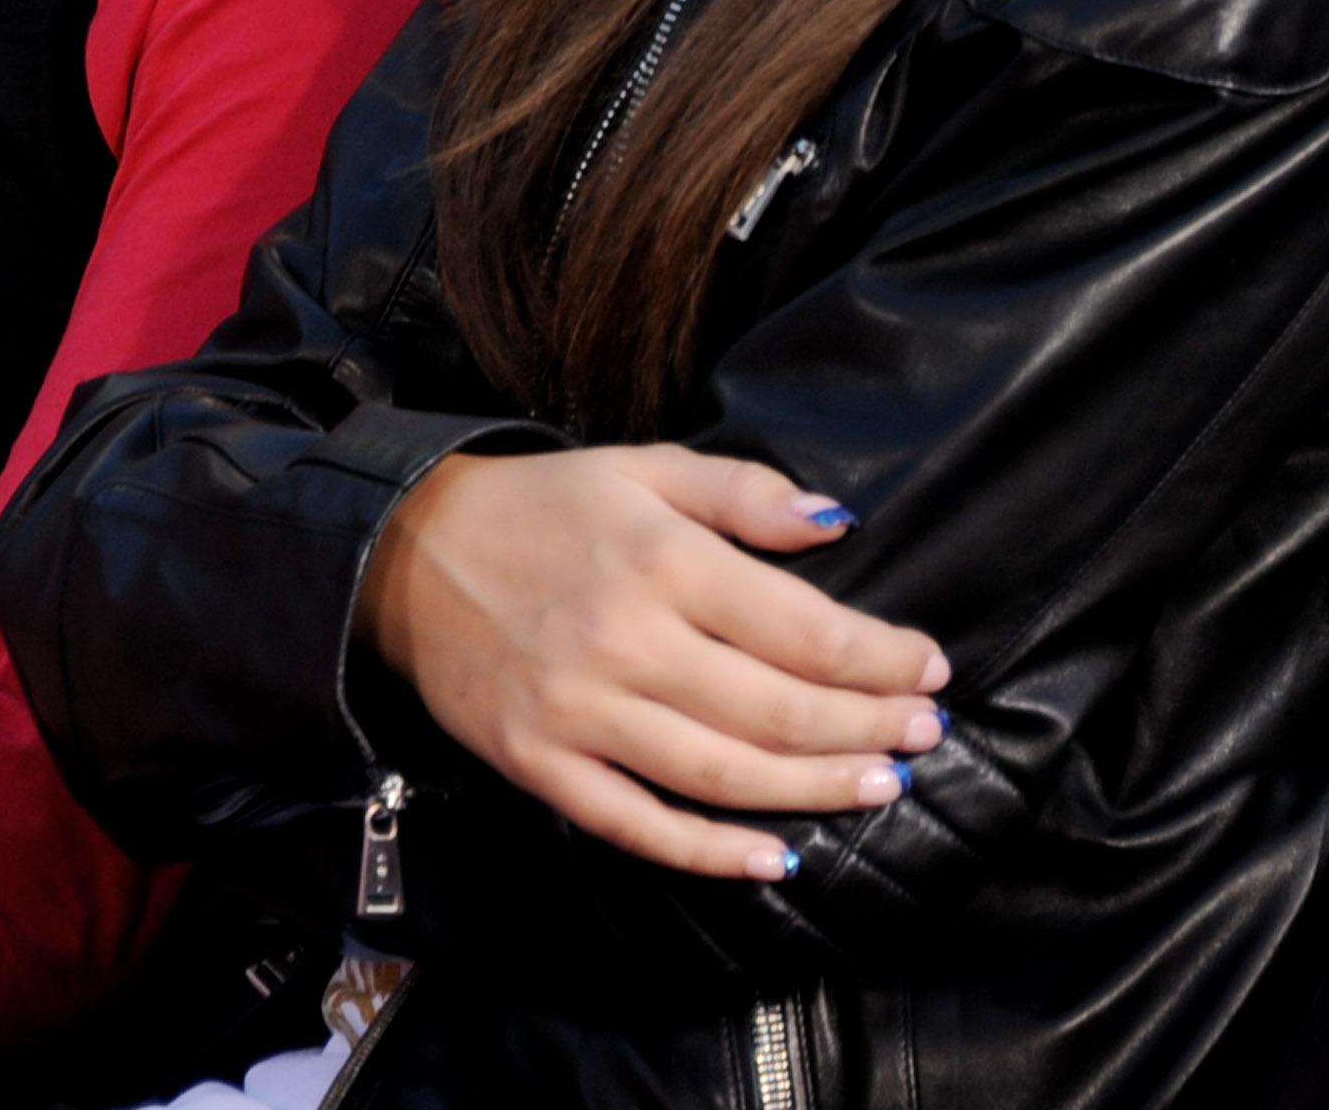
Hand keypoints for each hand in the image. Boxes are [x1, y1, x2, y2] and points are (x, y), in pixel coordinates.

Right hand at [355, 444, 951, 881]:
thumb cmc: (539, 506)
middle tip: (924, 734)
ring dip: (817, 788)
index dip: (881, 656)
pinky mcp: (538, 764)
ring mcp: (578, 711)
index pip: (804, 627)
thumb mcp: (640, 469)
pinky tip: (777, 859)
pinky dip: (712, 853)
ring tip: (881, 786)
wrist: (400, 550)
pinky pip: (637, 824)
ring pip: (725, 774)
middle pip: (779, 709)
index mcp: (658, 559)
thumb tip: (839, 524)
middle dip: (869, 727)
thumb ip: (743, 492)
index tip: (928, 667)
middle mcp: (623, 640)